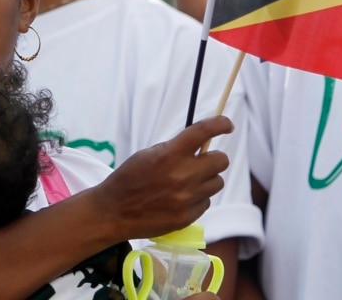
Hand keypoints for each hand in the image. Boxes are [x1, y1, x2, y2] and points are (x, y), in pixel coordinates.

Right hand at [89, 116, 232, 240]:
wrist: (114, 212)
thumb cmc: (129, 178)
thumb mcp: (148, 155)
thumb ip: (175, 149)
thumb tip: (200, 145)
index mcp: (170, 154)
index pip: (204, 132)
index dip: (220, 124)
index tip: (227, 125)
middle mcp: (182, 176)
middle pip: (221, 160)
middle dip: (214, 158)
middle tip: (202, 160)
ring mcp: (186, 198)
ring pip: (217, 182)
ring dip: (207, 179)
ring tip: (187, 182)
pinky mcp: (187, 217)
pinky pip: (206, 202)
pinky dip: (197, 198)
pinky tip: (179, 199)